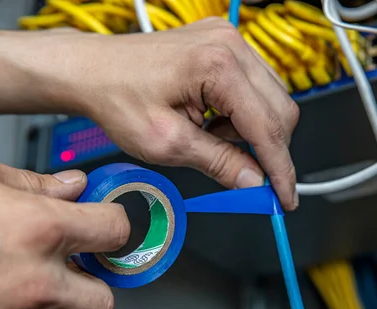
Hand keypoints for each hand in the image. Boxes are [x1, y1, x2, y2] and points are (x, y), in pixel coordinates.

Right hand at [0, 147, 128, 308]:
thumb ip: (35, 182)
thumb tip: (73, 186)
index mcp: (40, 229)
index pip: (116, 232)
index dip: (115, 226)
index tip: (107, 227)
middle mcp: (34, 283)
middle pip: (105, 300)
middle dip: (94, 282)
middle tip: (75, 268)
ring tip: (40, 291)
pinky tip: (5, 307)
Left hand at [34, 18, 299, 209]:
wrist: (92, 70)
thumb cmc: (116, 96)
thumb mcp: (167, 143)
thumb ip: (219, 163)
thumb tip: (254, 182)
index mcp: (217, 66)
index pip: (268, 127)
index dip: (280, 170)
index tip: (284, 198)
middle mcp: (230, 46)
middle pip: (280, 110)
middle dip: (268, 150)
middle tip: (247, 176)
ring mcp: (229, 41)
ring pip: (272, 100)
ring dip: (253, 132)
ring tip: (211, 139)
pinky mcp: (224, 46)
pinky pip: (255, 87)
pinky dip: (243, 115)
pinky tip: (213, 122)